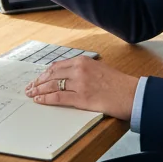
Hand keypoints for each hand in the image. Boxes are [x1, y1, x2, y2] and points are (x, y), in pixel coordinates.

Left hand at [24, 56, 138, 120]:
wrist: (132, 94)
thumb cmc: (118, 84)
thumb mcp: (99, 69)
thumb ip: (84, 70)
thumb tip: (68, 77)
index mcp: (83, 61)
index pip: (57, 66)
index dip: (45, 73)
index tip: (38, 78)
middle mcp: (79, 69)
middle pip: (52, 75)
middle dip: (38, 81)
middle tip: (30, 87)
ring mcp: (80, 83)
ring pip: (52, 85)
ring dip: (39, 90)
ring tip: (31, 94)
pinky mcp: (81, 98)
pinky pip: (58, 97)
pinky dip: (46, 99)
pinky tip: (39, 100)